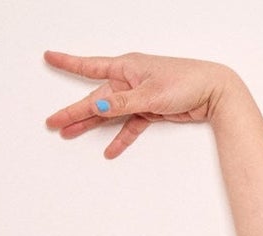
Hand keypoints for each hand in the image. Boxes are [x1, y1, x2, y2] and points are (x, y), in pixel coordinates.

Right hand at [43, 51, 233, 158]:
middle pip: (97, 97)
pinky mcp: (152, 111)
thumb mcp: (151, 94)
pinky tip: (110, 150)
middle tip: (54, 122)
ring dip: (92, 125)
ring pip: (111, 113)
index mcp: (126, 68)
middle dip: (75, 111)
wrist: (214, 92)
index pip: (90, 66)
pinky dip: (122, 137)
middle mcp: (130, 80)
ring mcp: (140, 96)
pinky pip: (131, 125)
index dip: (68, 63)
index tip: (48, 57)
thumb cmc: (186, 82)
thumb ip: (123, 102)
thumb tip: (99, 105)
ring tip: (71, 135)